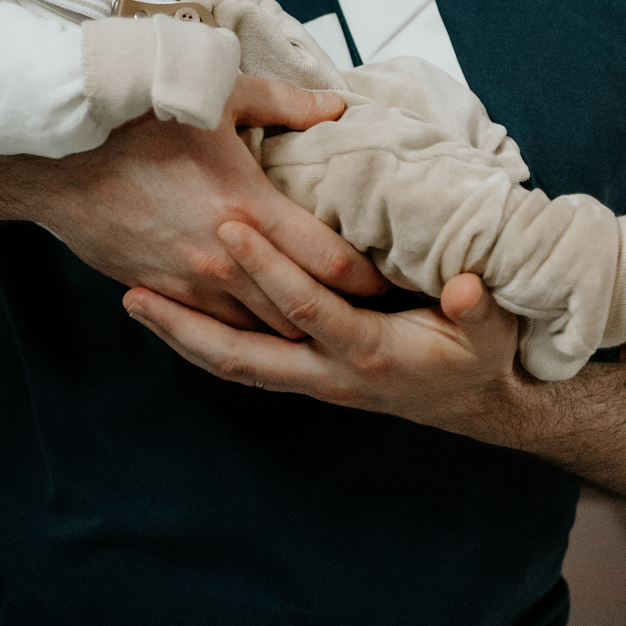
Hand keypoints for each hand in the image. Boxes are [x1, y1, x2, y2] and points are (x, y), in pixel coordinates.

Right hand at [24, 83, 384, 335]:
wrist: (55, 158)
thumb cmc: (137, 117)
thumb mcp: (216, 94)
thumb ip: (284, 104)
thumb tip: (336, 107)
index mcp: (249, 209)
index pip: (331, 264)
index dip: (371, 278)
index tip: (396, 279)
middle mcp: (225, 260)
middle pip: (304, 309)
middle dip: (345, 315)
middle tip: (383, 317)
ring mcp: (190, 284)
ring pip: (262, 330)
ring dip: (296, 330)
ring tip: (335, 329)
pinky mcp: (161, 292)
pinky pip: (217, 328)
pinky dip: (248, 331)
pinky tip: (270, 328)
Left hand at [123, 220, 519, 426]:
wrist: (473, 399)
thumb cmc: (479, 350)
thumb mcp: (493, 327)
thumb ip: (479, 305)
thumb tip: (466, 288)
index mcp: (371, 351)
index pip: (308, 308)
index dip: (271, 268)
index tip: (233, 225)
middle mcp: (329, 372)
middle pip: (244, 353)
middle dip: (190, 322)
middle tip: (140, 287)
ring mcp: (309, 377)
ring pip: (232, 362)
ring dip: (182, 335)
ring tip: (132, 300)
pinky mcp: (300, 372)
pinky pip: (240, 359)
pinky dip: (200, 340)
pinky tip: (166, 315)